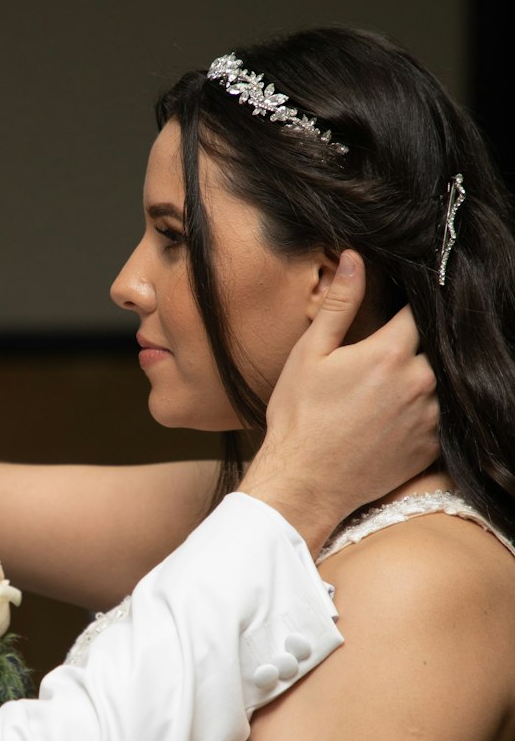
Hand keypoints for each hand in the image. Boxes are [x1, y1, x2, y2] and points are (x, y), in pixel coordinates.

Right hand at [241, 252, 437, 554]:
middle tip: (387, 353)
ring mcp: (430, 417)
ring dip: (422, 378)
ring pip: (441, 382)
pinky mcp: (432, 447)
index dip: (411, 304)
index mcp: (390, 353)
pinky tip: (393, 416)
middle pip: (434, 347)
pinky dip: (425, 411)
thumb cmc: (299, 417)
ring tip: (388, 387)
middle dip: (416, 344)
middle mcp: (420, 382)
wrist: (305, 482)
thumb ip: (339, 304)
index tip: (400, 306)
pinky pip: (440, 417)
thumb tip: (355, 259)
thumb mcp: (310, 354)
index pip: (419, 311)